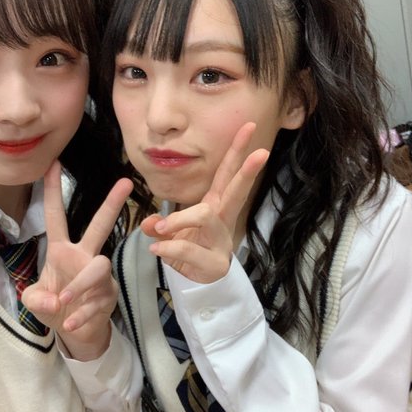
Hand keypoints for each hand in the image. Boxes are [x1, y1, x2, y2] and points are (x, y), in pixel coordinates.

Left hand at [21, 161, 132, 360]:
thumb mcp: (35, 302)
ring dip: (79, 284)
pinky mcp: (109, 295)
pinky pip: (96, 301)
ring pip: (98, 268)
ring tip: (64, 301)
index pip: (56, 217)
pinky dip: (81, 314)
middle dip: (111, 204)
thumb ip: (36, 299)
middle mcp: (84, 256)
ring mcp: (99, 275)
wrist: (76, 332)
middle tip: (125, 183)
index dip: (53, 191)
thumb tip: (55, 300)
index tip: (52, 164)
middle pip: (100, 226)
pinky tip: (70, 324)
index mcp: (62, 250)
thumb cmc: (55, 306)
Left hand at [142, 122, 268, 282]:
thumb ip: (160, 224)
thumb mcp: (171, 233)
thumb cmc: (190, 250)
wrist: (198, 285)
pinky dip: (169, 248)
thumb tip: (150, 223)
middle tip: (262, 152)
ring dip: (180, 218)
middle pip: (236, 191)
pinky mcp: (214, 263)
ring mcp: (221, 241)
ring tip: (160, 228)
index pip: (227, 173)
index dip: (237, 151)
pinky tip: (156, 249)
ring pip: (206, 215)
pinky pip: (189, 249)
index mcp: (216, 205)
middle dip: (247, 171)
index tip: (249, 126)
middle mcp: (222, 220)